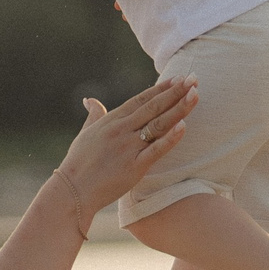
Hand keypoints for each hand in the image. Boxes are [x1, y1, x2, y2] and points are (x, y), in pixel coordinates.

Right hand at [57, 77, 196, 219]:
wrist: (72, 191)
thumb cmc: (78, 163)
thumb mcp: (85, 133)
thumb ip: (94, 115)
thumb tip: (90, 100)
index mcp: (111, 120)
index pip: (141, 100)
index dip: (161, 88)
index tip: (178, 78)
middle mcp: (121, 130)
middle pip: (153, 107)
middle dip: (175, 92)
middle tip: (194, 79)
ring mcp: (128, 147)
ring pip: (158, 124)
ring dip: (178, 108)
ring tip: (195, 95)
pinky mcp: (134, 167)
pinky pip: (155, 150)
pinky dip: (170, 138)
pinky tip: (184, 126)